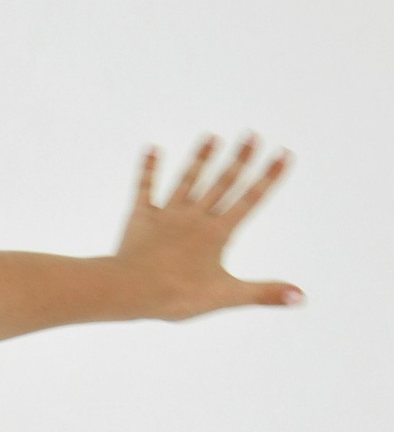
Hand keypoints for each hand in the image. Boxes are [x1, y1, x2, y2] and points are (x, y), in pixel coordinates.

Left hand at [114, 135, 300, 318]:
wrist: (129, 290)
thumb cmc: (177, 296)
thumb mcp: (226, 296)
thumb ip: (264, 293)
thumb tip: (301, 298)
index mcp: (217, 234)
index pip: (250, 200)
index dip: (269, 177)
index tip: (284, 153)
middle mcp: (195, 218)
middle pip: (222, 183)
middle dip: (239, 159)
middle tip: (251, 134)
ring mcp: (167, 216)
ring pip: (187, 181)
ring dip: (200, 158)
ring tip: (211, 136)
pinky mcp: (141, 218)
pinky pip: (144, 188)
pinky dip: (148, 169)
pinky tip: (152, 147)